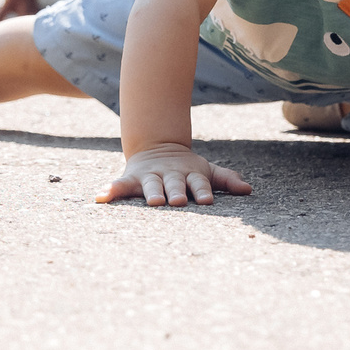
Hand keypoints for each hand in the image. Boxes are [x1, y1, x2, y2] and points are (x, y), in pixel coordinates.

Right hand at [96, 144, 252, 207]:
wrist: (157, 148)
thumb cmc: (186, 170)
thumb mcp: (206, 172)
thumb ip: (226, 180)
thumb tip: (249, 189)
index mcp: (189, 175)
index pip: (198, 184)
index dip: (202, 191)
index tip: (207, 200)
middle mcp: (170, 176)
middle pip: (174, 184)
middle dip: (176, 192)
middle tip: (178, 200)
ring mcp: (150, 176)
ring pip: (151, 185)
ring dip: (152, 192)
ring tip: (152, 201)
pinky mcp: (132, 178)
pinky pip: (120, 185)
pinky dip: (110, 189)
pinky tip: (100, 196)